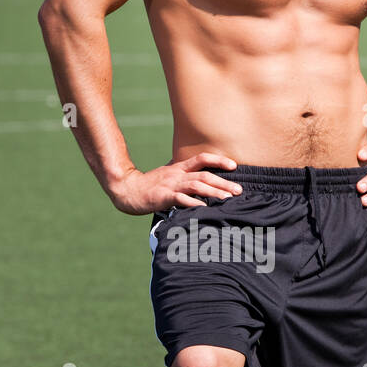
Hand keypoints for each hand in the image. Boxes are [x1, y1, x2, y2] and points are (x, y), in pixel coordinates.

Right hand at [109, 151, 241, 215]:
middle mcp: (177, 174)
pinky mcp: (163, 197)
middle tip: (238, 190)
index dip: (218, 160)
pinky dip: (193, 203)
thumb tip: (200, 178)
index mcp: (179, 168)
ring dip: (213, 192)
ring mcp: (170, 185)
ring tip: (227, 199)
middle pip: (204, 175)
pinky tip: (204, 207)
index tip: (234, 165)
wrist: (128, 190)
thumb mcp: (168, 174)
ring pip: (196, 185)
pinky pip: (181, 199)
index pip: (202, 158)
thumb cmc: (150, 185)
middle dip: (223, 182)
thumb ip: (183, 174)